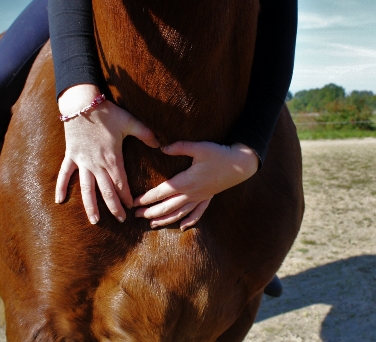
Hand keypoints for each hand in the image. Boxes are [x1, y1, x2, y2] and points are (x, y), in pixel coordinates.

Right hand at [55, 84, 159, 223]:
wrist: (82, 102)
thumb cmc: (107, 113)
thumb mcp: (130, 122)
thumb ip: (146, 134)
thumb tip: (160, 144)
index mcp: (112, 158)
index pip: (121, 183)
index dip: (126, 196)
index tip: (132, 206)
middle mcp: (96, 164)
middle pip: (106, 191)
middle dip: (114, 207)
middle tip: (121, 220)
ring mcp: (82, 161)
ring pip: (86, 188)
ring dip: (90, 206)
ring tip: (95, 221)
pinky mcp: (71, 156)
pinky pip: (64, 174)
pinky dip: (61, 187)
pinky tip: (59, 201)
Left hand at [133, 141, 258, 230]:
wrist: (241, 164)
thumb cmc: (219, 154)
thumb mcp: (199, 147)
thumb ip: (179, 147)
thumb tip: (161, 147)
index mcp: (186, 181)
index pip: (161, 192)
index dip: (146, 198)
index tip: (134, 202)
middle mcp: (192, 193)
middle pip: (167, 207)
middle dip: (150, 212)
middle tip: (135, 215)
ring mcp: (200, 197)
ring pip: (179, 213)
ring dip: (165, 219)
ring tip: (151, 224)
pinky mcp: (208, 197)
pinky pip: (198, 213)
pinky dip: (189, 221)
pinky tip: (182, 227)